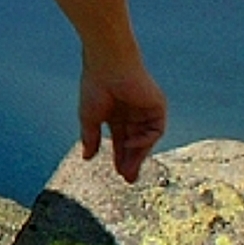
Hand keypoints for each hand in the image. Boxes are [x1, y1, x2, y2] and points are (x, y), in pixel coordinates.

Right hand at [78, 59, 169, 183]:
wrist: (108, 65)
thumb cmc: (95, 87)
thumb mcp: (89, 118)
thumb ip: (90, 138)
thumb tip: (86, 157)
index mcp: (116, 114)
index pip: (121, 141)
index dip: (120, 157)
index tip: (119, 174)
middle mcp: (132, 113)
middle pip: (135, 143)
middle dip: (132, 161)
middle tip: (128, 178)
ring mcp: (145, 110)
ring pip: (146, 139)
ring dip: (139, 154)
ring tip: (130, 169)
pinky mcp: (156, 106)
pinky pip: (156, 129)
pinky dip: (145, 139)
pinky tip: (132, 143)